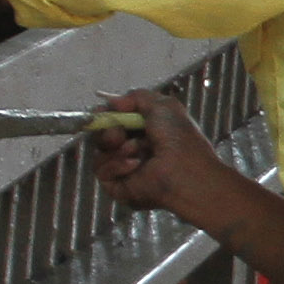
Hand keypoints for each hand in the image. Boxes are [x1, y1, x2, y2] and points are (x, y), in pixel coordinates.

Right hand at [85, 90, 226, 218]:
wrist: (185, 172)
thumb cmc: (179, 139)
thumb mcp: (163, 106)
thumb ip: (136, 97)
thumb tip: (112, 102)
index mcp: (144, 131)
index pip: (114, 121)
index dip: (106, 115)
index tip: (101, 112)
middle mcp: (132, 149)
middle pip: (102, 136)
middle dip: (108, 129)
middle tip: (120, 133)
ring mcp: (123, 169)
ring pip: (99, 152)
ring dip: (116, 147)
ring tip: (136, 149)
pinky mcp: (117, 187)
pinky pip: (101, 171)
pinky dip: (116, 164)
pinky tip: (135, 165)